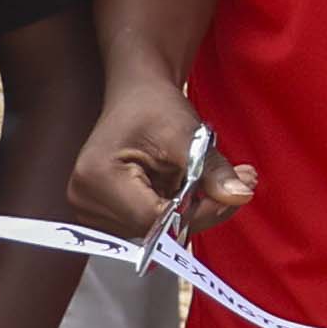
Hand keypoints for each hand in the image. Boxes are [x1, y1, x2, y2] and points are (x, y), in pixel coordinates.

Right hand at [73, 75, 246, 242]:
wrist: (137, 96)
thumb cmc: (155, 107)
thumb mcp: (188, 134)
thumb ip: (212, 170)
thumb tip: (238, 196)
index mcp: (97, 179)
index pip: (152, 220)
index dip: (197, 214)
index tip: (231, 196)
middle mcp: (85, 201)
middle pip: (155, 230)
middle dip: (201, 211)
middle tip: (240, 182)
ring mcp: (92, 211)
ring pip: (158, 231)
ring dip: (193, 211)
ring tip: (217, 180)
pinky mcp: (106, 215)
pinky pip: (153, 225)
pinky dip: (180, 210)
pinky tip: (196, 187)